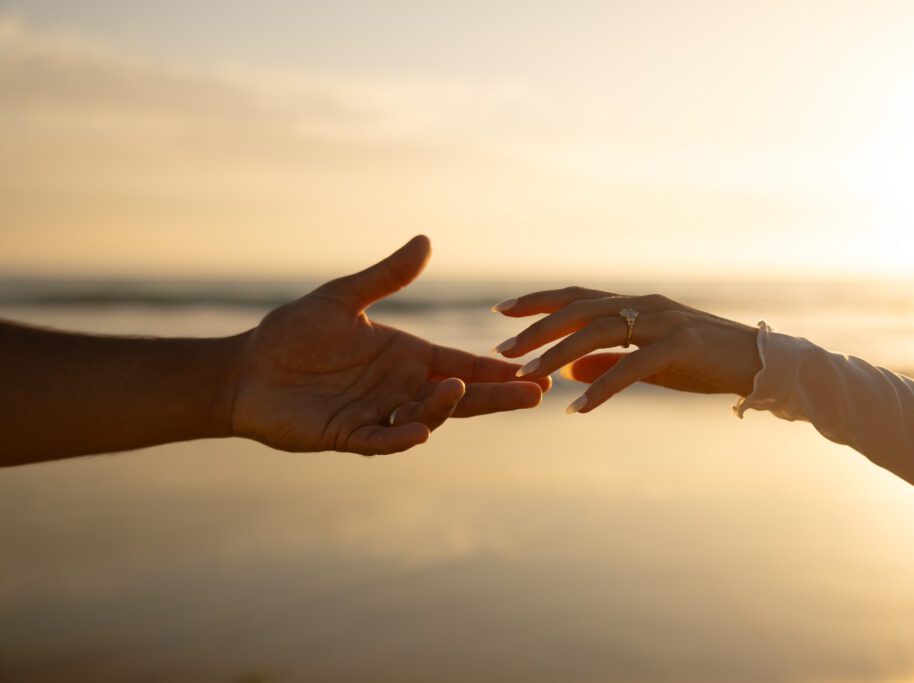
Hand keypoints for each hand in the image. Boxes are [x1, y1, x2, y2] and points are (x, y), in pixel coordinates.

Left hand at [229, 236, 549, 454]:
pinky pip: (383, 439)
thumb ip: (386, 277)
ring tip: (459, 389)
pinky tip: (421, 432)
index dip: (497, 370)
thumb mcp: (343, 299)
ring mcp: (377, 414)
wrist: (244, 371)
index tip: (534, 371)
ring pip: (425, 417)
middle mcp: (399, 389)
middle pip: (459, 397)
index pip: (462, 364)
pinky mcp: (349, 435)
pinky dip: (402, 437)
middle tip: (536, 393)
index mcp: (405, 357)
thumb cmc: (292, 333)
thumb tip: (426, 241)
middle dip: (497, 396)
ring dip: (445, 407)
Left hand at [491, 287, 759, 412]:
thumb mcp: (648, 361)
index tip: (500, 311)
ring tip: (528, 376)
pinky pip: (632, 367)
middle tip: (502, 348)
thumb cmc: (703, 361)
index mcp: (635, 303)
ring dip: (558, 354)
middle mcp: (644, 304)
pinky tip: (579, 408)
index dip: (538, 301)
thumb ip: (608, 360)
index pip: (576, 296)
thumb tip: (567, 368)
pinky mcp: (681, 347)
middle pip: (579, 310)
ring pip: (599, 332)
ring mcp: (663, 322)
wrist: (761, 363)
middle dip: (537, 328)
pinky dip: (603, 386)